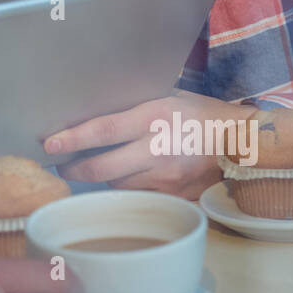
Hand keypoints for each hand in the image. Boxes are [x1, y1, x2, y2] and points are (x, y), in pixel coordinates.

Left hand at [43, 92, 258, 199]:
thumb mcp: (168, 96)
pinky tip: (129, 177)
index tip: (49, 144)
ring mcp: (165, 177)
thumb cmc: (202, 113)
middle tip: (62, 165)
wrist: (242, 143)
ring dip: (102, 178)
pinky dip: (127, 189)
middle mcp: (157, 149)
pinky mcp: (173, 196)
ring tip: (97, 165)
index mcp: (153, 118)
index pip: (103, 130)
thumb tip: (94, 107)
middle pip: (102, 168)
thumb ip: (135, 104)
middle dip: (74, 169)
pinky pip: (137, 196)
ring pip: (116, 185)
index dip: (72, 139)